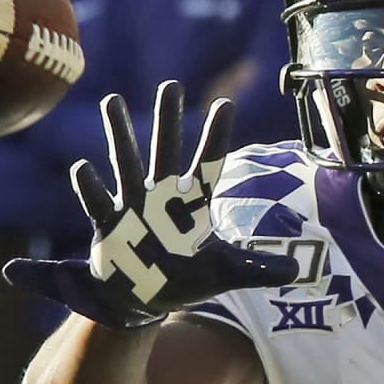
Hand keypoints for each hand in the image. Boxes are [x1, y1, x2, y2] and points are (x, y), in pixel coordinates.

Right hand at [4, 80, 299, 327]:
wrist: (143, 299)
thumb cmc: (184, 279)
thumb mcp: (225, 274)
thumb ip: (258, 270)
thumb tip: (299, 273)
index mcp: (193, 206)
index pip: (209, 164)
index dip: (216, 136)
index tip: (224, 104)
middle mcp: (163, 198)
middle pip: (166, 152)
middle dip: (167, 120)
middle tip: (171, 85)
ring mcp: (134, 208)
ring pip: (127, 164)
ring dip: (120, 133)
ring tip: (112, 99)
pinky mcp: (109, 226)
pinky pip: (99, 204)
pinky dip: (92, 188)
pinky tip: (84, 167)